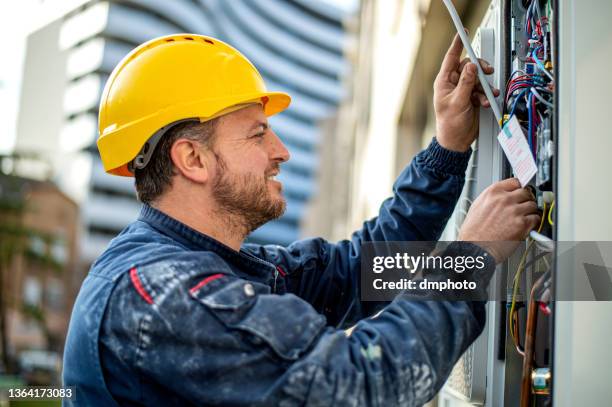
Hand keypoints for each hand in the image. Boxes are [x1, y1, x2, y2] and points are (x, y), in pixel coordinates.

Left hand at [433, 33, 499, 151]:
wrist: (457, 141)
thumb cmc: (449, 125)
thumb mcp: (458, 102)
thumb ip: (466, 83)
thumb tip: (471, 67)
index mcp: (444, 82)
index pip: (451, 58)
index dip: (457, 45)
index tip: (462, 33)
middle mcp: (453, 84)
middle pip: (469, 66)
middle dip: (479, 70)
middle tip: (486, 72)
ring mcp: (464, 91)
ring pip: (478, 78)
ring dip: (485, 86)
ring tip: (486, 95)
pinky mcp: (472, 98)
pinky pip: (482, 89)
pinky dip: (486, 95)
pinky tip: (486, 102)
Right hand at [458, 178, 540, 262]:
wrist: (475, 247)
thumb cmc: (473, 231)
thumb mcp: (478, 206)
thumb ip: (493, 198)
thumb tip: (504, 195)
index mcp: (492, 192)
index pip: (515, 182)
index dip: (519, 188)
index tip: (520, 192)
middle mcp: (504, 199)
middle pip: (526, 192)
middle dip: (526, 200)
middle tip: (523, 207)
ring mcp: (514, 211)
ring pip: (532, 205)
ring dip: (530, 211)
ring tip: (524, 217)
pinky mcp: (522, 224)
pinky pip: (536, 218)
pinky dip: (533, 222)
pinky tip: (527, 225)